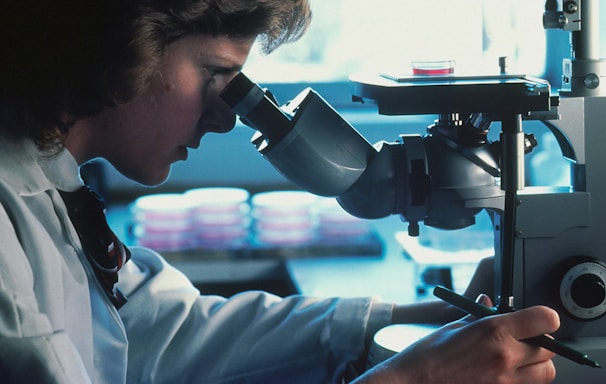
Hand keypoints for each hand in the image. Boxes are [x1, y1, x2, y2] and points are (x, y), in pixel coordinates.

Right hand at [355, 296, 559, 383]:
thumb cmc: (427, 356)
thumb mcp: (453, 328)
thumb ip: (478, 315)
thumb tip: (489, 302)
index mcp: (493, 331)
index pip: (545, 320)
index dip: (545, 318)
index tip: (538, 319)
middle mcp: (505, 356)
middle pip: (549, 349)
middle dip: (540, 343)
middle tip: (522, 341)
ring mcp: (505, 382)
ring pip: (545, 374)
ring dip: (536, 366)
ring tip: (514, 361)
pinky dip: (522, 382)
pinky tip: (501, 375)